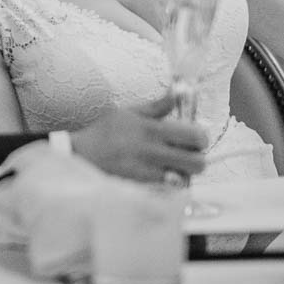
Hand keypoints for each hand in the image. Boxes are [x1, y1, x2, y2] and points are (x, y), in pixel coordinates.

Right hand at [70, 96, 207, 183]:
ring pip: (185, 178)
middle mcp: (152, 151)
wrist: (81, 156)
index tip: (196, 139)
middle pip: (197, 162)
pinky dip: (170, 184)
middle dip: (199, 160)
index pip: (194, 136)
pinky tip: (162, 177)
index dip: (202, 138)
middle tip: (189, 156)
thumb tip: (177, 94)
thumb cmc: (105, 132)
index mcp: (151, 128)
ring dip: (185, 174)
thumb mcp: (127, 113)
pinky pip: (168, 189)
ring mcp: (148, 172)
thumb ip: (156, 107)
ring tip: (176, 167)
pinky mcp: (141, 187)